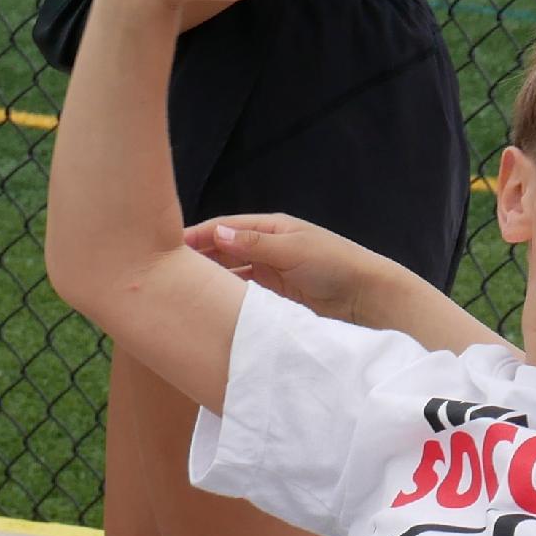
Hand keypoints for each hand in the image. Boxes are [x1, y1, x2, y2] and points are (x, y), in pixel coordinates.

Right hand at [186, 211, 388, 321]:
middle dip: (196, 260)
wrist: (370, 299)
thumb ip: (255, 244)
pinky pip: (244, 296)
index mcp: (271, 228)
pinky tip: (209, 307)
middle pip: (223, 252)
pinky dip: (227, 299)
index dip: (197, 236)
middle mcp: (268, 249)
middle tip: (165, 272)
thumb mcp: (294, 250)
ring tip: (180, 292)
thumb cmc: (337, 265)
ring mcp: (271, 274)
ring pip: (230, 276)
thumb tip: (215, 233)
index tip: (168, 246)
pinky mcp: (277, 299)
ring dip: (210, 282)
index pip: (224, 228)